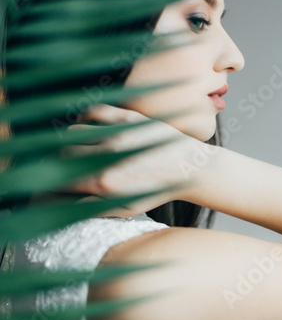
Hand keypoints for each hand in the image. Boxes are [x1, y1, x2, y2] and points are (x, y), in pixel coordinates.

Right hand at [60, 104, 212, 217]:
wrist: (189, 168)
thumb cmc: (158, 191)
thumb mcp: (127, 208)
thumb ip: (94, 208)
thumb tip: (65, 204)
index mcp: (106, 183)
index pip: (63, 179)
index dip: (54, 180)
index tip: (55, 179)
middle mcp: (108, 156)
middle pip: (64, 153)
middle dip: (60, 160)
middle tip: (67, 163)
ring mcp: (118, 134)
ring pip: (74, 131)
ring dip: (71, 139)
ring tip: (78, 145)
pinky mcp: (128, 117)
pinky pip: (93, 111)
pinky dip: (84, 117)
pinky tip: (89, 125)